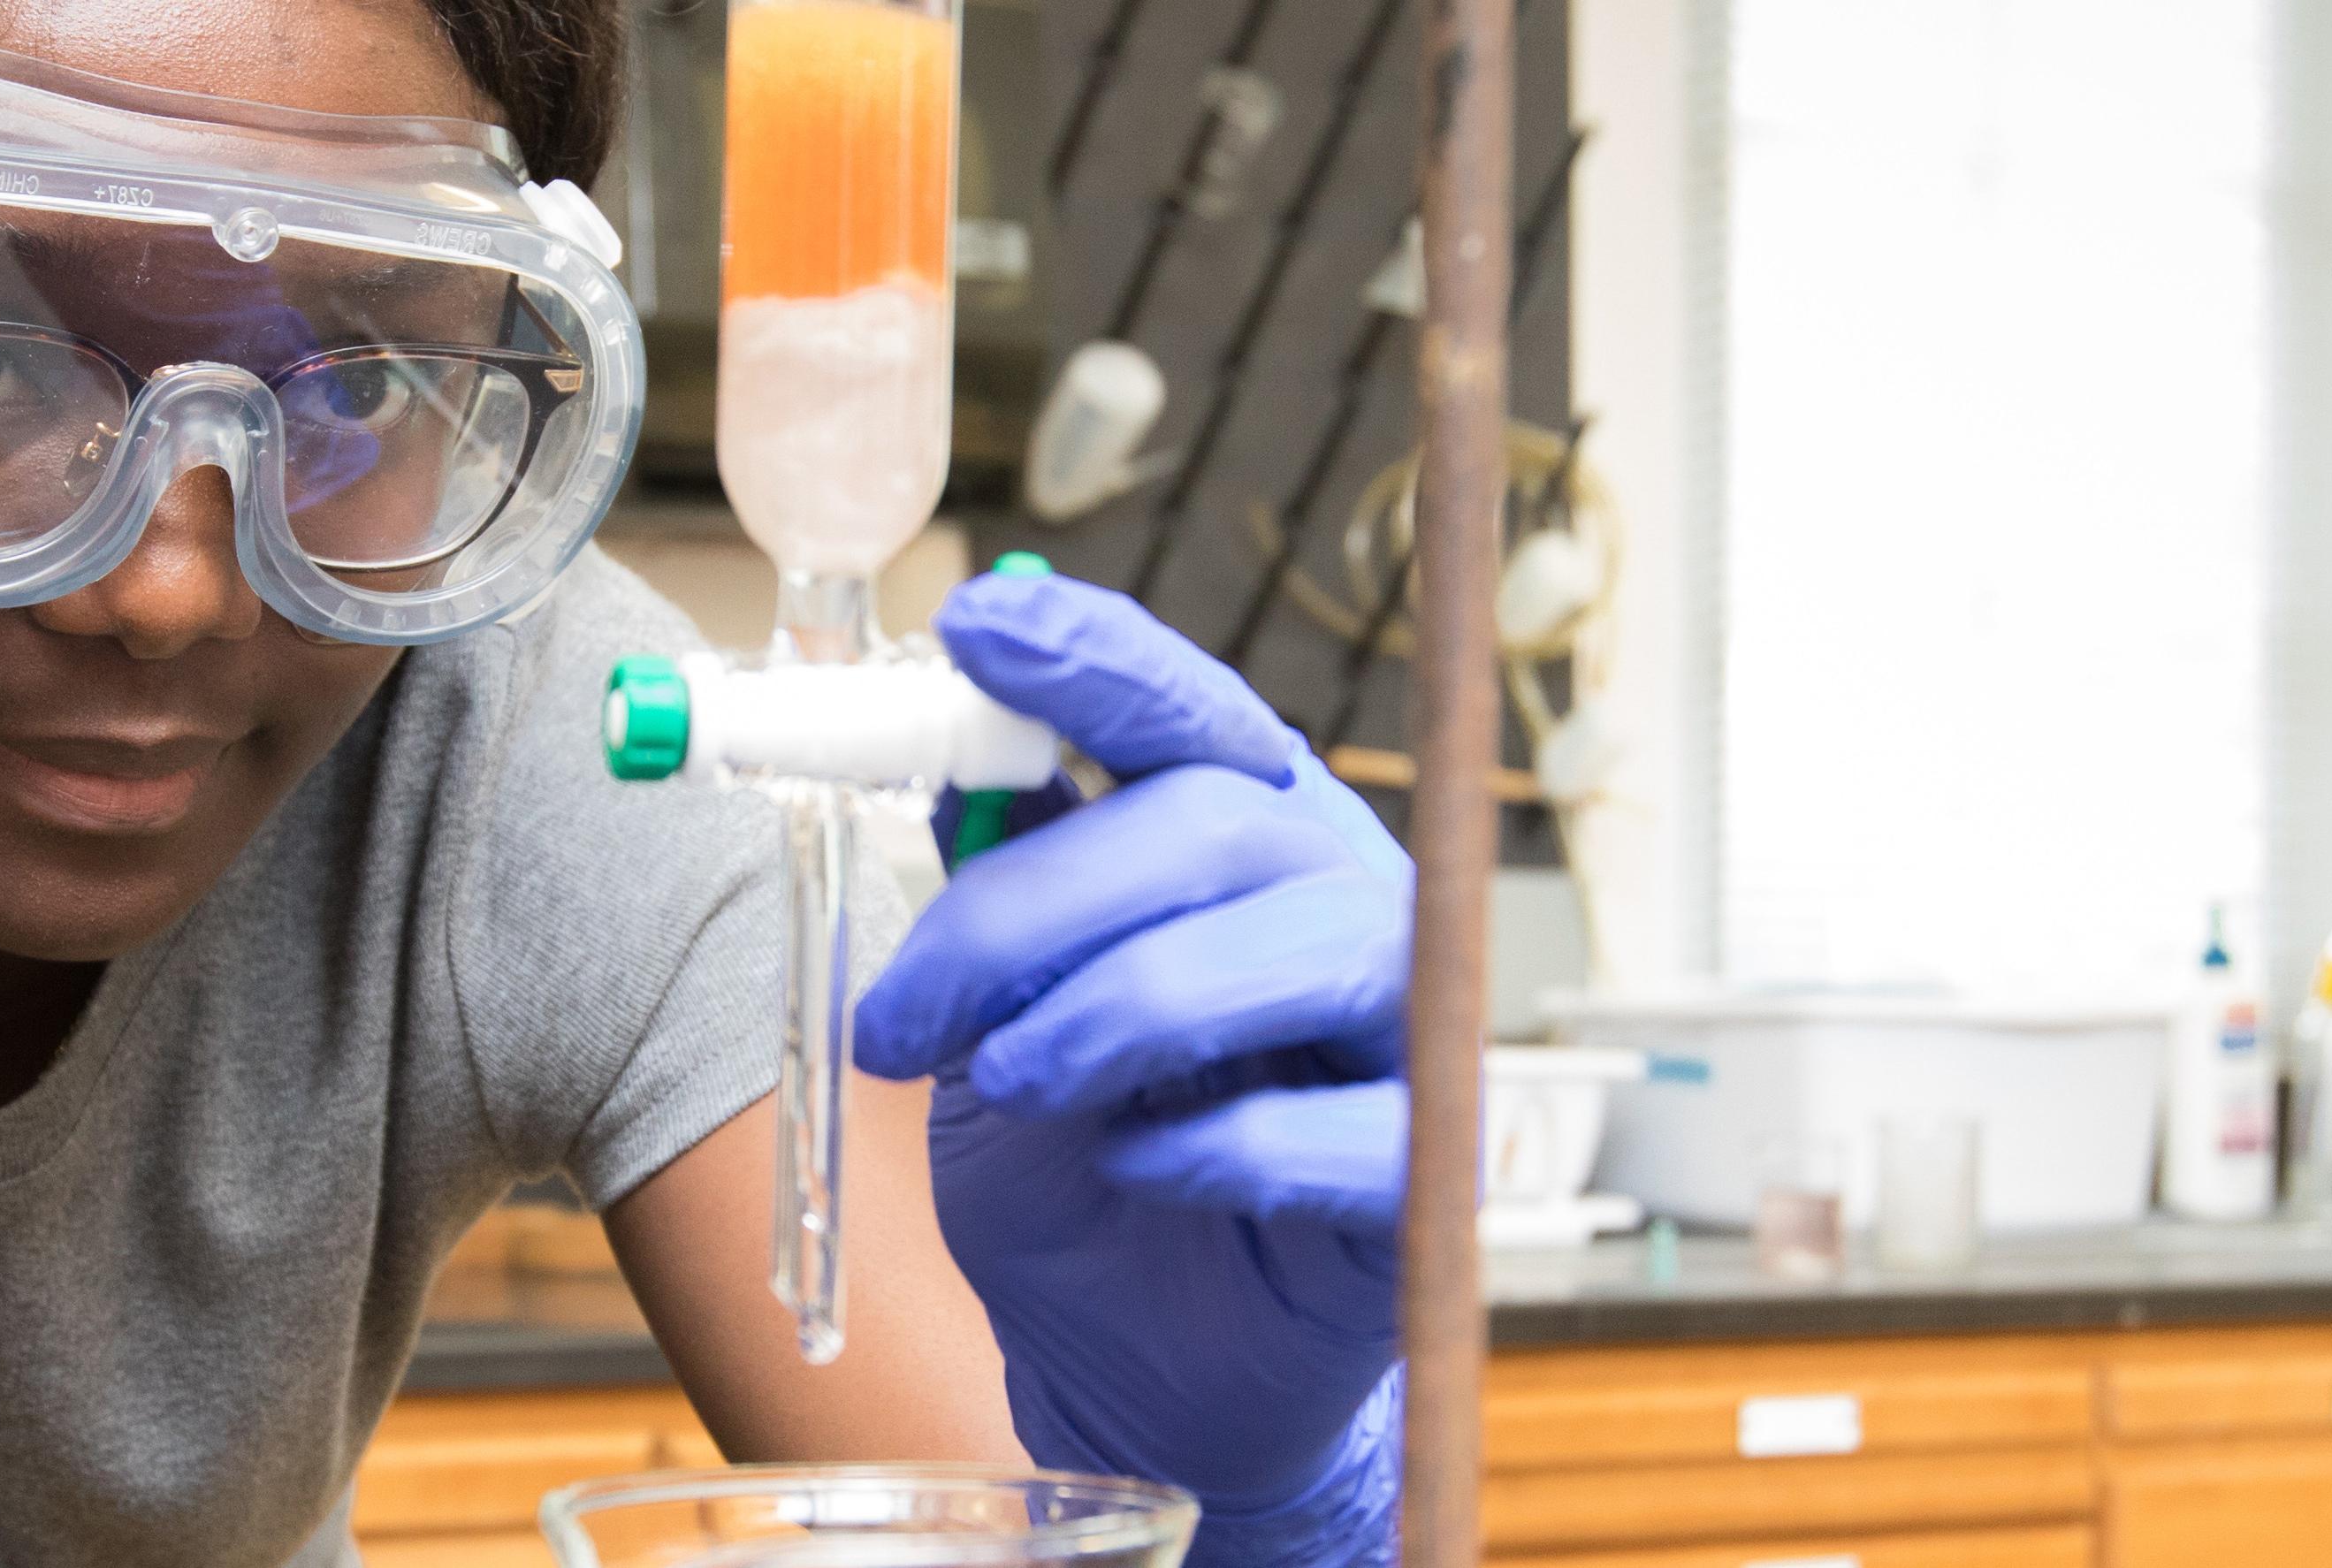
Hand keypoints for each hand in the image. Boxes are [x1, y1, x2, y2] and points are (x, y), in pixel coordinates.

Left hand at [858, 567, 1404, 1565]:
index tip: (973, 625)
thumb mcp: (997, 1021)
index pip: (1178, 706)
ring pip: (1304, 947)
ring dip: (1119, 1010)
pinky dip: (1213, 1145)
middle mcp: (1337, 896)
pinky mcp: (1429, 1172)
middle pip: (1212, 820)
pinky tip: (1134, 1169)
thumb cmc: (1082, 1166)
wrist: (1140, 1369)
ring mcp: (1406, 1029)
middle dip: (1028, 909)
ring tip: (1013, 1084)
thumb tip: (943, 760)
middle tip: (903, 1019)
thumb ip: (995, 894)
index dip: (1088, 655)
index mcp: (1236, 833)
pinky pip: (1348, 1129)